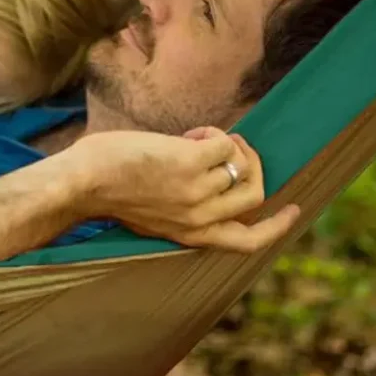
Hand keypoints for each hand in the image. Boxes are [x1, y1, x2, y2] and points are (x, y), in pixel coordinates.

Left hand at [70, 127, 299, 253]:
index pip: (248, 242)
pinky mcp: (191, 164)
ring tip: (195, 139)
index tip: (294, 210)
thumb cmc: (107, 192)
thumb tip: (212, 176)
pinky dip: (212, 133)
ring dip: (226, 144)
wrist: (81, 183)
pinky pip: (223, 142)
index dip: (278, 228)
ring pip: (242, 163)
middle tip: (233, 147)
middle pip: (256, 194)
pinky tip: (188, 135)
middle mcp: (201, 219)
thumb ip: (184, 208)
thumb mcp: (154, 215)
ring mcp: (199, 192)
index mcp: (192, 236)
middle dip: (253, 166)